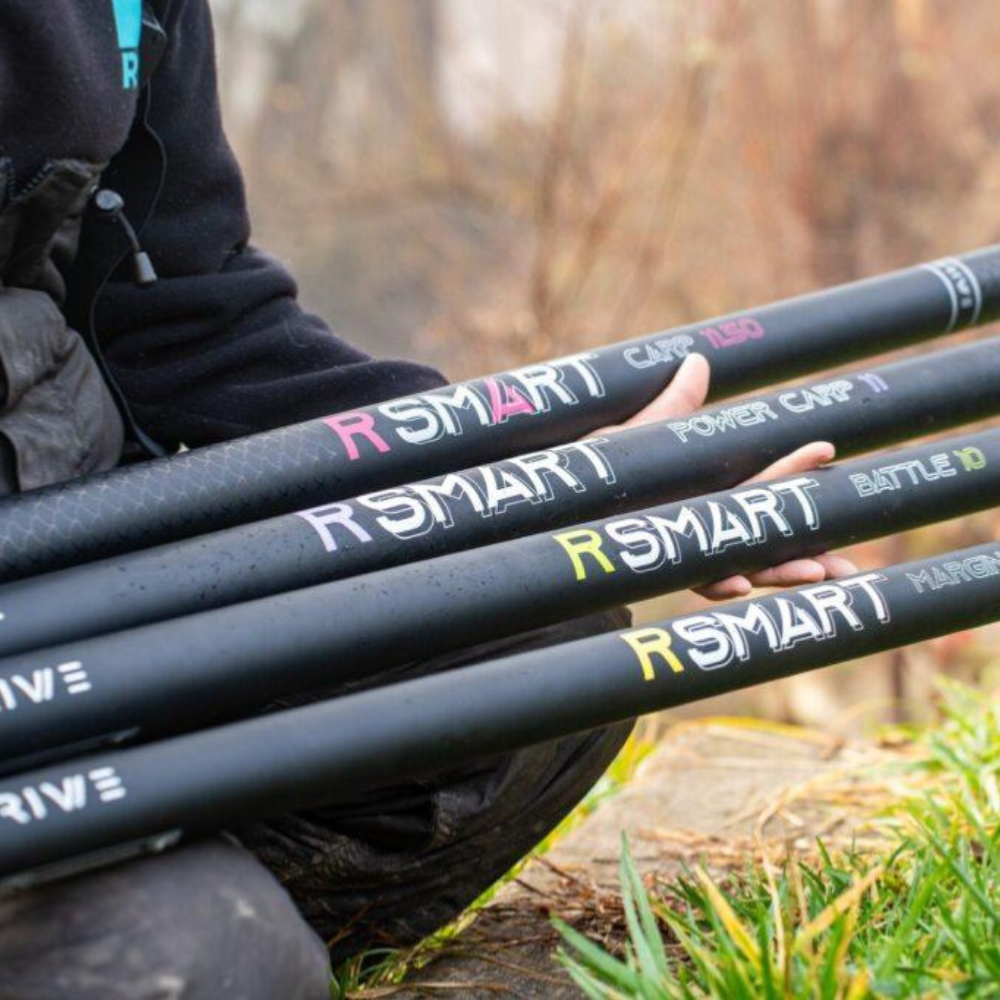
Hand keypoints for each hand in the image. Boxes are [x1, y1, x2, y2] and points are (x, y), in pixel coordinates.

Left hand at [593, 354, 857, 600]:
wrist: (547, 501)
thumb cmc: (589, 472)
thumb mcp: (635, 438)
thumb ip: (671, 410)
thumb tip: (698, 359)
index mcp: (700, 492)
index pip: (758, 485)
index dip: (793, 469)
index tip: (829, 450)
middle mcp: (698, 525)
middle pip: (763, 537)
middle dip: (807, 550)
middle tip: (851, 563)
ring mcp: (681, 547)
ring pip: (741, 565)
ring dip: (778, 572)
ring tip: (816, 573)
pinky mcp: (656, 565)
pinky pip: (692, 580)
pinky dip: (717, 582)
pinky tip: (738, 584)